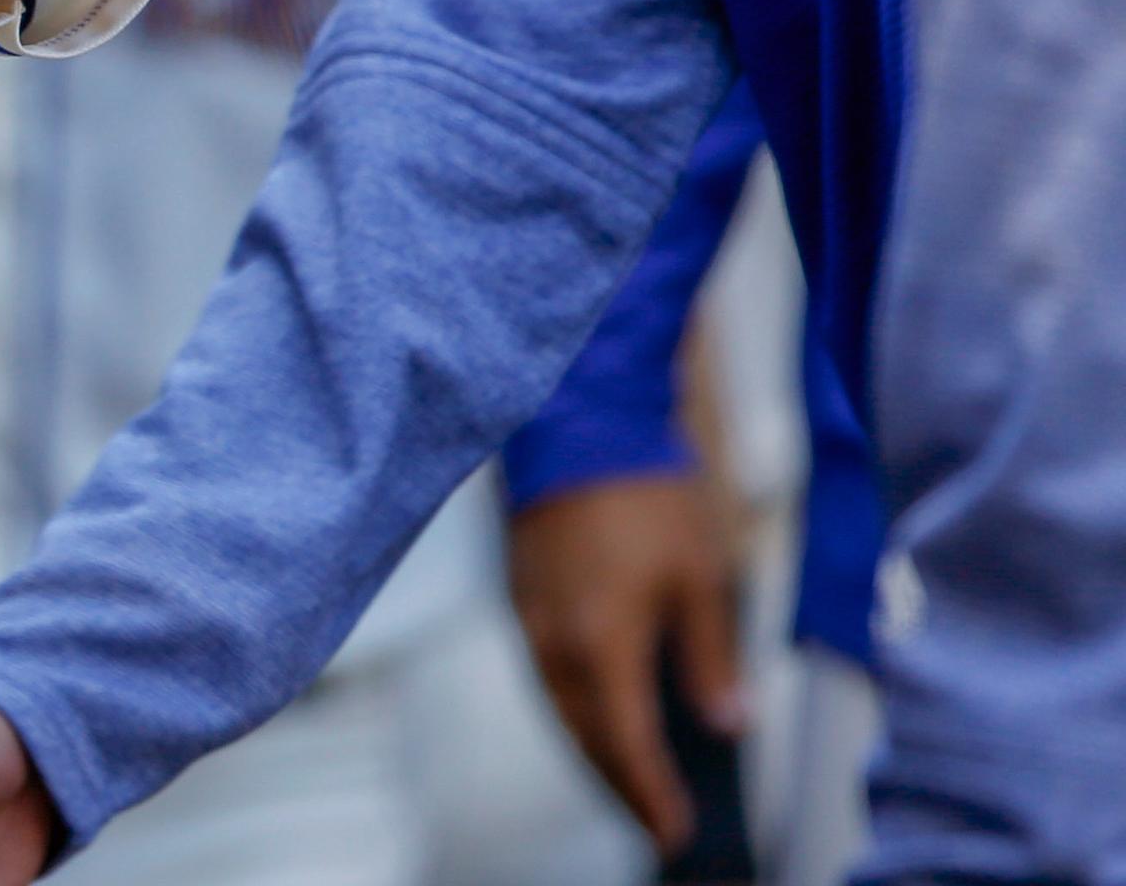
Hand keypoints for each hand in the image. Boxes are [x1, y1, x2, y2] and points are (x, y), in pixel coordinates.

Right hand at [507, 471, 744, 852]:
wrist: (580, 419)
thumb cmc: (647, 491)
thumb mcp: (702, 577)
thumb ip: (713, 658)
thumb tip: (729, 722)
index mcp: (601, 642)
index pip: (626, 743)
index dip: (650, 793)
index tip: (673, 830)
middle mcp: (554, 640)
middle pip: (583, 736)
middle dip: (618, 783)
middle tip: (652, 817)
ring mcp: (529, 616)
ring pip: (558, 707)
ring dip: (591, 749)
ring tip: (627, 778)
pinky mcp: (519, 592)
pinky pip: (543, 672)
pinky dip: (571, 706)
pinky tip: (594, 711)